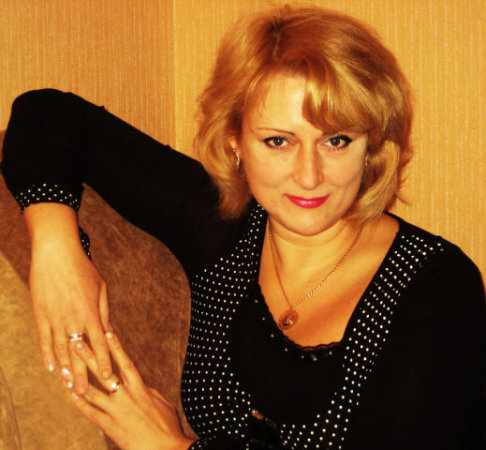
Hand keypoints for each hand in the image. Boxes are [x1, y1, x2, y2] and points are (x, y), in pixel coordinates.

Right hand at [26, 203, 112, 393]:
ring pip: (60, 350)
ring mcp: (55, 318)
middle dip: (84, 374)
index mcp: (91, 312)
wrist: (56, 253)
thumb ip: (104, 312)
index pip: (100, 344)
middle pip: (80, 353)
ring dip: (66, 370)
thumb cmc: (83, 268)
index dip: (103, 363)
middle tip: (86, 394)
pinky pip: (44, 339)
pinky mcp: (41, 315)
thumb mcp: (100, 288)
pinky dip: (47, 355)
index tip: (108, 379)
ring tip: (69, 387)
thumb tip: (109, 333)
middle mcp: (74, 319)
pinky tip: (51, 369)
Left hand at [72, 333, 194, 449]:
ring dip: (78, 380)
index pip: (125, 362)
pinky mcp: (110, 427)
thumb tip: (143, 385)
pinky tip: (72, 396)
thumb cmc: (168, 426)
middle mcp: (126, 396)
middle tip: (76, 342)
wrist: (166, 449)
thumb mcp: (162, 403)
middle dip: (89, 356)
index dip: (116, 347)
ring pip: (92, 392)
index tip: (107, 333)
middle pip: (104, 372)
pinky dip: (81, 404)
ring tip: (65, 370)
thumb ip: (150, 391)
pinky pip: (92, 413)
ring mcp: (116, 411)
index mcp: (141, 388)